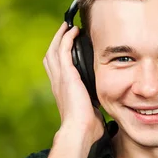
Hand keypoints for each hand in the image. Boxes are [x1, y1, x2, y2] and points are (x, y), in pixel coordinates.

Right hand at [43, 22, 103, 143]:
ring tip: (68, 27)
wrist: (79, 130)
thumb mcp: (91, 113)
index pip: (56, 69)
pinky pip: (63, 50)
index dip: (58, 57)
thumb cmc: (86, 129)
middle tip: (65, 31)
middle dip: (57, 42)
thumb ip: (95, 106)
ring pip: (54, 50)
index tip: (66, 48)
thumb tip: (107, 108)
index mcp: (62, 91)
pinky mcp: (67, 74)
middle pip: (51, 56)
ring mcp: (60, 78)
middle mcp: (58, 82)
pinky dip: (66, 39)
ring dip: (60, 36)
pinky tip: (74, 31)